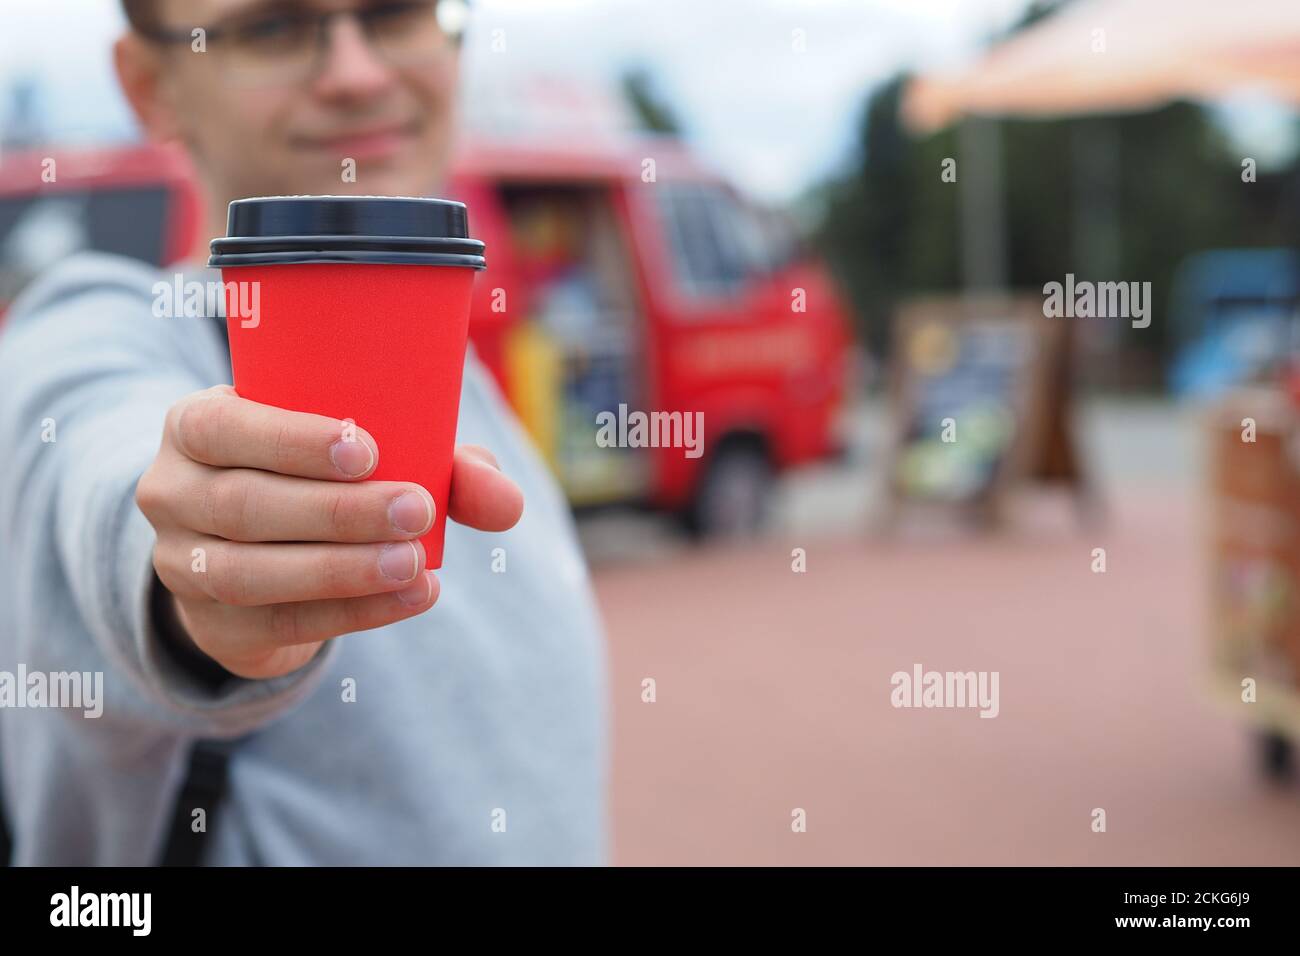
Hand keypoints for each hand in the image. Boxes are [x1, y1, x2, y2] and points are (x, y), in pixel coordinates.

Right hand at [136, 385, 522, 679]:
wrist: (256, 548)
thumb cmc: (321, 474)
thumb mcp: (367, 451)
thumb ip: (443, 463)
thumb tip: (505, 502)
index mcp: (198, 427)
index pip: (223, 427)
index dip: (290, 439)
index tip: (368, 449)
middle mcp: (172, 492)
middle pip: (245, 505)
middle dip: (337, 510)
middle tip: (417, 507)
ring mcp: (182, 564)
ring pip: (253, 571)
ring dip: (342, 569)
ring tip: (415, 563)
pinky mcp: (214, 624)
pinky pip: (281, 622)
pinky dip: (353, 612)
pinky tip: (410, 597)